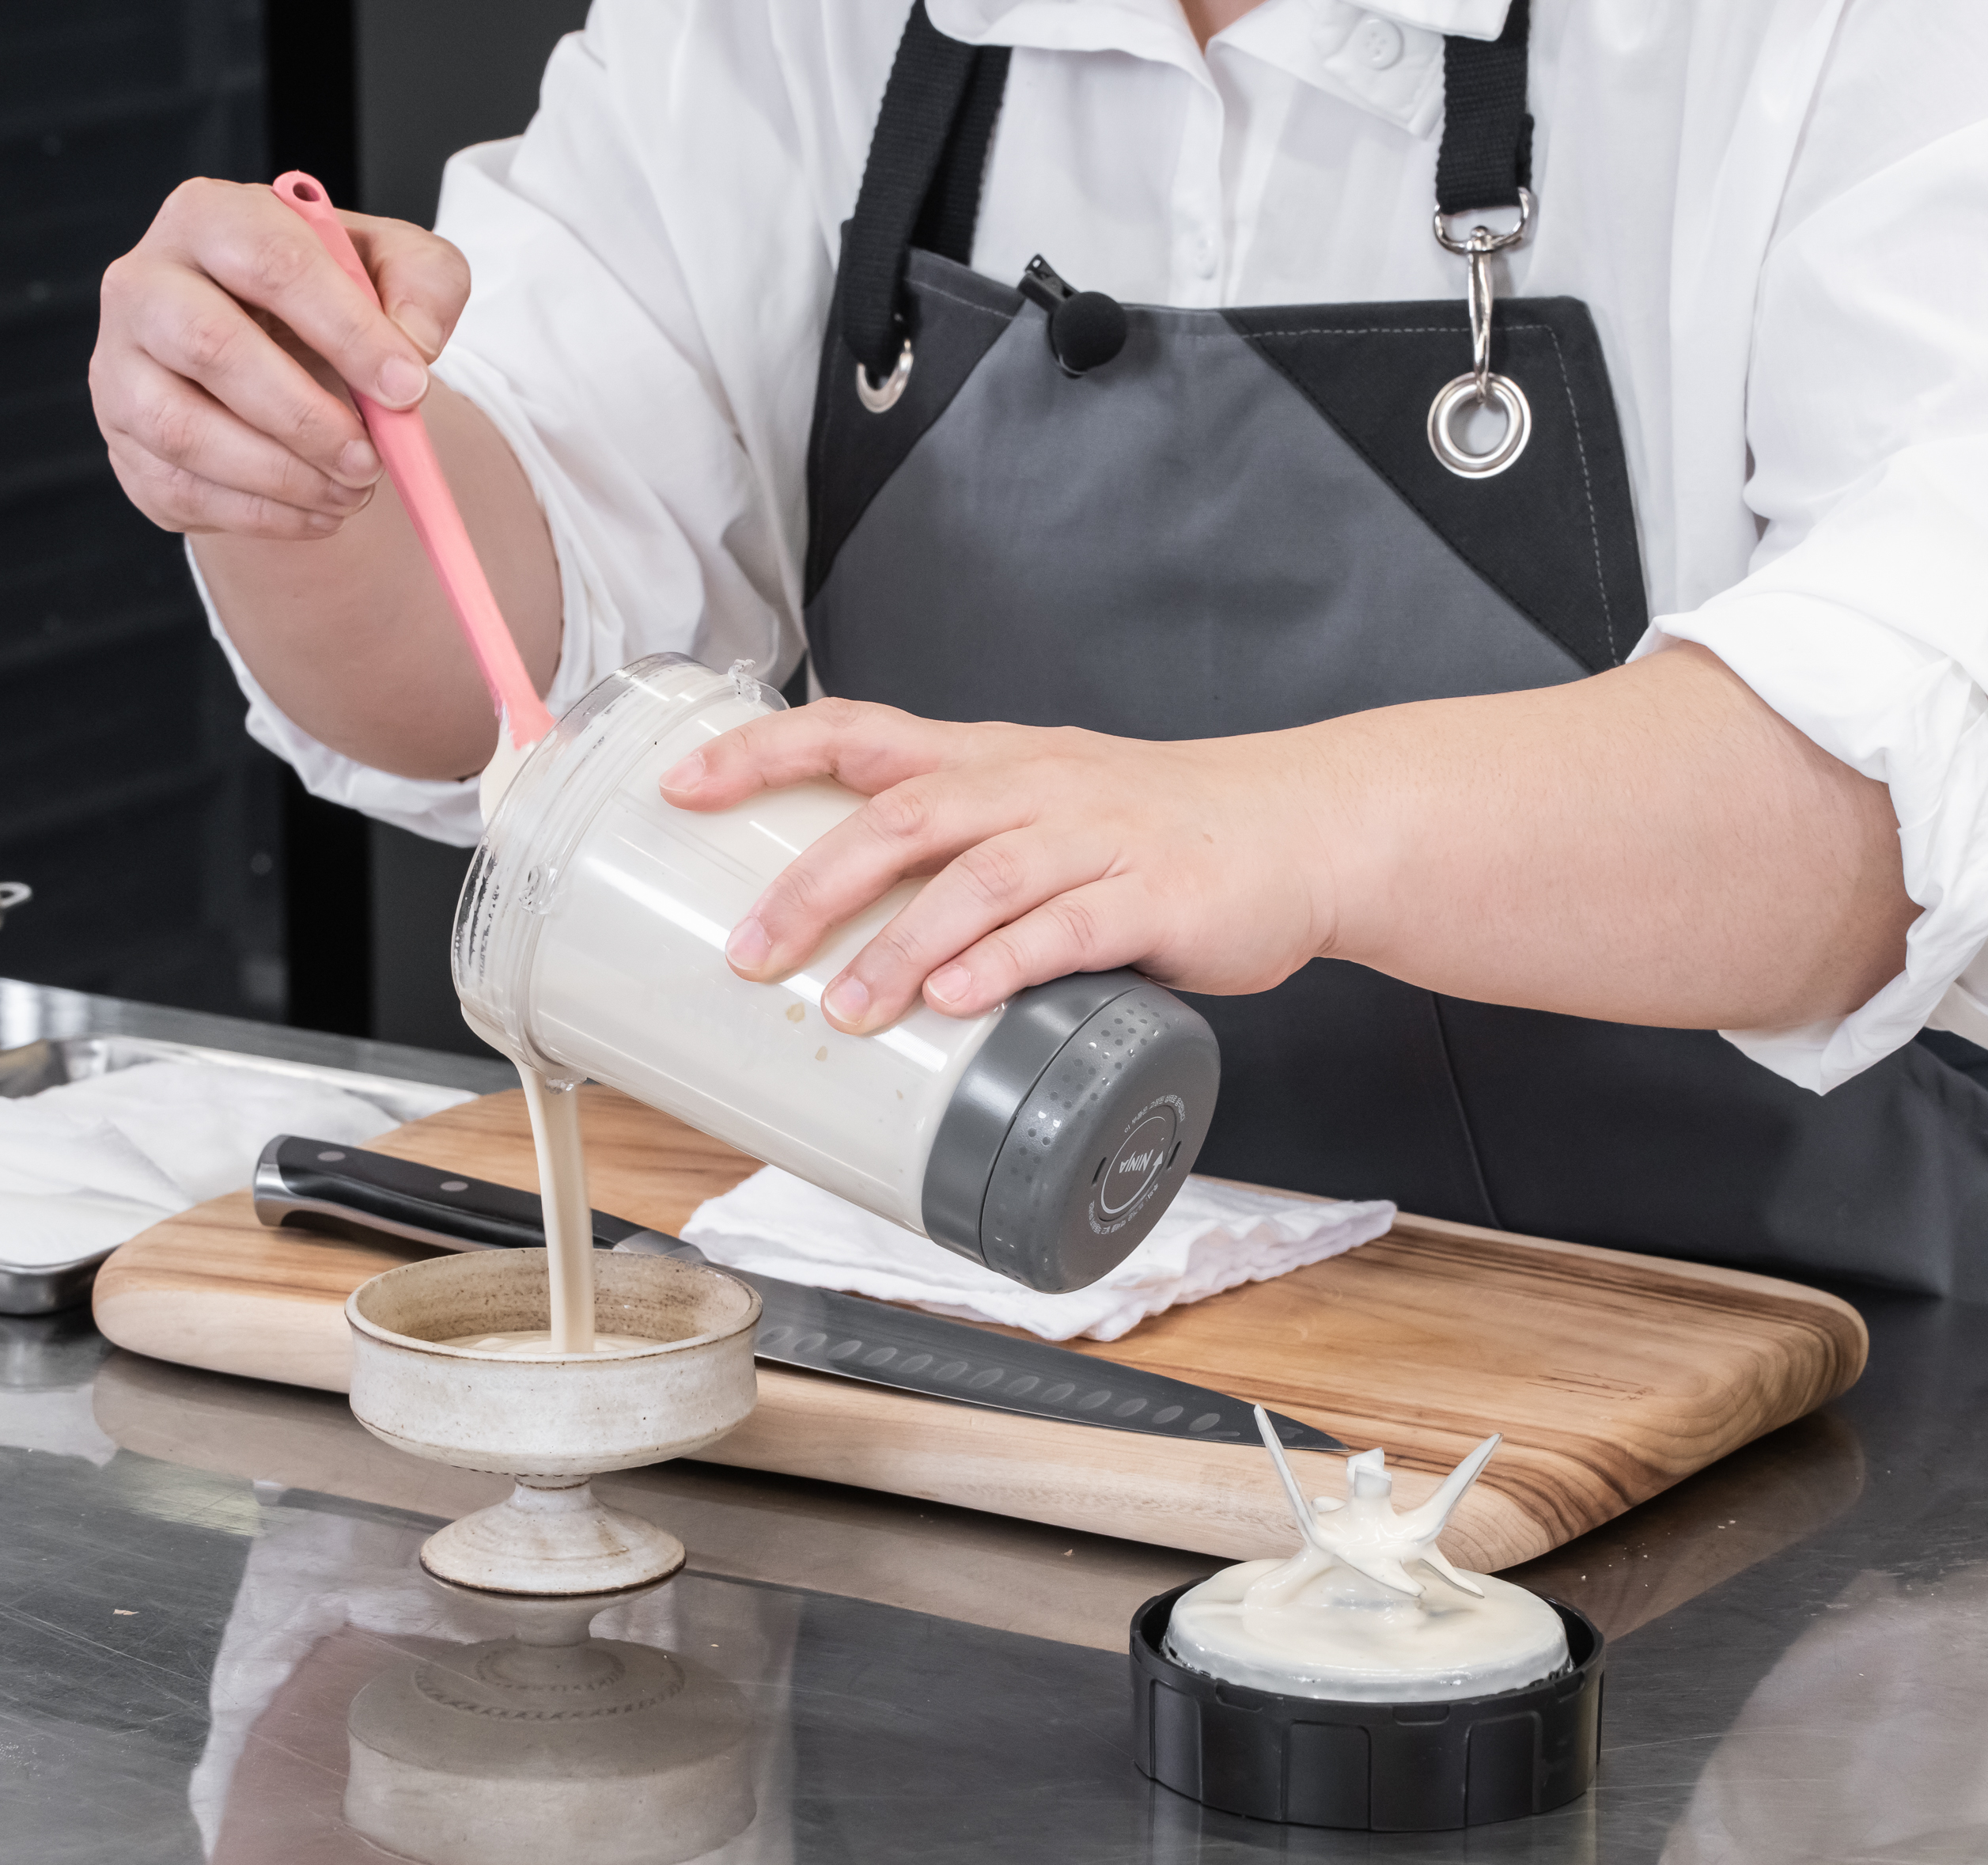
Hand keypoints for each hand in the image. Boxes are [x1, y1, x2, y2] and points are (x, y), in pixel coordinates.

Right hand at [91, 177, 469, 539]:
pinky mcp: (122, 441)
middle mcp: (143, 284)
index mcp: (208, 217)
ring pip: (183, 431)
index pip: (271, 261)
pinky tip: (319, 513)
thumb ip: (423, 285)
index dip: (346, 329)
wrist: (279, 350)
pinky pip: (180, 491)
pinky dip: (262, 516)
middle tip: (373, 460)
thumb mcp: (395, 267)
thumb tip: (412, 349)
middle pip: (209, 345)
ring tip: (352, 490)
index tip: (408, 388)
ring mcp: (119, 367)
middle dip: (304, 416)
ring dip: (283, 477)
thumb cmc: (329, 299)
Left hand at [656, 699, 1352, 1034]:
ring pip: (978, 880)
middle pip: (903, 817)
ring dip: (900, 947)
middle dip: (814, 884)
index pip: (858, 732)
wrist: (1304, 827)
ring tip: (843, 1009)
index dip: (765, 751)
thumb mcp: (1044, 810)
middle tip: (749, 951)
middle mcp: (1035, 786)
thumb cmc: (1158, 831)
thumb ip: (955, 852)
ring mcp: (1098, 838)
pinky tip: (959, 1002)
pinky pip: (1068, 928)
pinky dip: (1005, 965)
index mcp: (994, 760)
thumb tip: (840, 923)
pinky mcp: (1156, 896)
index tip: (683, 787)